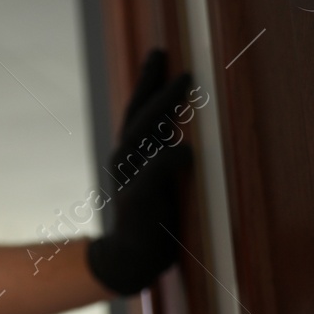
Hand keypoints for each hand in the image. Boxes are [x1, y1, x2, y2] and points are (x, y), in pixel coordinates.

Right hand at [87, 50, 194, 294]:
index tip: (160, 53)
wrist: (129, 260)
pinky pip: (155, 172)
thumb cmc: (152, 221)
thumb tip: (189, 134)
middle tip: (167, 54)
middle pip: (139, 113)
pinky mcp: (139, 199)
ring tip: (184, 82)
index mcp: (130, 154)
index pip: (138, 110)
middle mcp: (125, 160)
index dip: (148, 81)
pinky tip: (187, 149)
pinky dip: (170, 158)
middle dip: (154, 82)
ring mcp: (129, 178)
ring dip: (164, 105)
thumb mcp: (157, 183)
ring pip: (144, 133)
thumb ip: (166, 158)